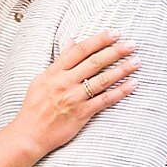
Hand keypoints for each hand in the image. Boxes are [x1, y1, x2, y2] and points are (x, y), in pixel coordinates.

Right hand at [17, 31, 137, 159]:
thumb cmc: (34, 106)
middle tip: (131, 44)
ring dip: (122, 69)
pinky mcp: (81, 114)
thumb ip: (60, 61)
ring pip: (102, 80)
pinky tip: (132, 85)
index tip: (114, 33)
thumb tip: (71, 41)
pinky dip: (120, 92)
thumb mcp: (43, 78)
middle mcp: (65, 82)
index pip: (80, 50)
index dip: (98, 40)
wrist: (30, 133)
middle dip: (115, 51)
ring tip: (136, 62)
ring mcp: (74, 98)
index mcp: (55, 71)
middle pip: (94, 62)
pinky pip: (104, 100)